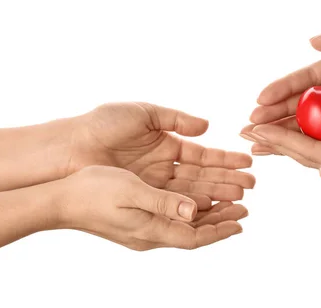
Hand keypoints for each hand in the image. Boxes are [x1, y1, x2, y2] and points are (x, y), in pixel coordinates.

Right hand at [57, 166, 246, 249]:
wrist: (61, 199)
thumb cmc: (93, 192)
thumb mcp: (131, 191)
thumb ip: (163, 201)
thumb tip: (193, 210)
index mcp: (151, 230)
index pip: (195, 237)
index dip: (220, 230)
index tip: (240, 221)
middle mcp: (150, 234)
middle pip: (194, 232)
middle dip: (221, 221)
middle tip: (243, 208)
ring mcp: (143, 229)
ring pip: (185, 225)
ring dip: (209, 214)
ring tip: (229, 202)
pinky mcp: (137, 220)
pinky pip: (172, 218)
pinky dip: (190, 210)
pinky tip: (197, 200)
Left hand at [69, 102, 254, 207]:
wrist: (70, 147)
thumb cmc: (103, 124)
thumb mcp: (144, 112)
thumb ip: (177, 119)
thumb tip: (207, 127)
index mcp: (166, 143)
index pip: (203, 154)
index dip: (225, 158)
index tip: (247, 161)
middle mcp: (164, 166)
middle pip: (202, 175)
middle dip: (227, 180)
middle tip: (251, 185)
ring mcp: (154, 184)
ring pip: (191, 191)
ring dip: (216, 195)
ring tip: (240, 199)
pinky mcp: (143, 197)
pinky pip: (172, 202)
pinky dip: (193, 205)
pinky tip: (212, 207)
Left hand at [242, 103, 320, 185]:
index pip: (310, 153)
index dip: (281, 140)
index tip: (254, 128)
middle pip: (306, 152)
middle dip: (275, 141)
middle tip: (245, 130)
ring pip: (315, 145)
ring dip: (287, 138)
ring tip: (262, 131)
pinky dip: (309, 131)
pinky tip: (299, 125)